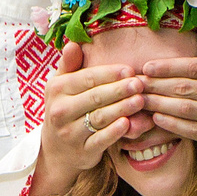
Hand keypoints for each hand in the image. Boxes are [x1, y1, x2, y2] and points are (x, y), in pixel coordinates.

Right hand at [27, 40, 146, 195]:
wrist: (56, 150)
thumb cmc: (65, 109)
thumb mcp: (60, 86)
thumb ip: (69, 64)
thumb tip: (74, 44)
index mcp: (57, 90)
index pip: (86, 79)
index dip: (109, 74)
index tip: (130, 70)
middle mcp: (60, 111)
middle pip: (95, 97)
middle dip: (119, 90)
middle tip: (139, 84)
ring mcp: (70, 133)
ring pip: (99, 118)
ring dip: (121, 109)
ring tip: (140, 101)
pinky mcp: (82, 151)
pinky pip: (100, 140)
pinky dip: (114, 132)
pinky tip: (128, 124)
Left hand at [137, 7, 196, 195]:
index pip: (196, 67)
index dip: (169, 67)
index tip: (147, 66)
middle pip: (186, 87)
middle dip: (157, 84)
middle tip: (134, 83)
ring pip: (185, 109)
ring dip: (159, 104)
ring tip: (139, 99)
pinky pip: (192, 130)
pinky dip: (173, 124)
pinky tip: (157, 118)